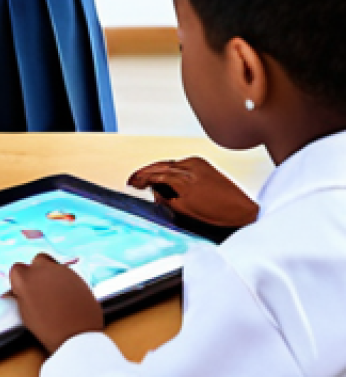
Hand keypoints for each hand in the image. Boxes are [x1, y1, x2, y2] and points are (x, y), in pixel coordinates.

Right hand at [9, 254, 103, 354]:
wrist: (78, 337)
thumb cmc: (48, 330)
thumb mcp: (26, 315)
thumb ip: (22, 296)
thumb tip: (22, 291)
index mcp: (25, 278)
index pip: (17, 269)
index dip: (19, 281)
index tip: (23, 291)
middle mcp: (42, 269)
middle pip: (37, 261)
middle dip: (37, 271)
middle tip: (40, 289)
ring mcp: (61, 270)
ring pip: (54, 266)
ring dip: (52, 276)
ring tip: (56, 295)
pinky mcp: (77, 276)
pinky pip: (67, 274)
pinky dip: (66, 282)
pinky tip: (68, 298)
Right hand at [128, 157, 258, 228]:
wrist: (242, 210)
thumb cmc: (218, 214)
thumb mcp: (186, 211)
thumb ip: (167, 200)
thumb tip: (156, 193)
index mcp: (182, 180)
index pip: (154, 175)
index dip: (141, 178)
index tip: (132, 182)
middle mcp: (188, 167)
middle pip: (159, 166)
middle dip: (146, 172)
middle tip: (135, 180)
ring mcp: (196, 163)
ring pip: (169, 163)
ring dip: (157, 169)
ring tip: (148, 178)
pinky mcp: (202, 162)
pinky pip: (180, 162)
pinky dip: (170, 167)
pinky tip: (167, 174)